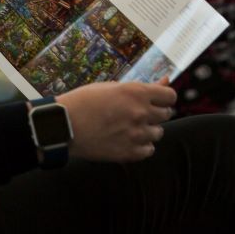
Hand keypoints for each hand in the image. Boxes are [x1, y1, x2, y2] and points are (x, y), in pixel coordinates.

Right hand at [55, 81, 175, 162]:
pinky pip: (149, 150)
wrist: (64, 125)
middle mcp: (141, 113)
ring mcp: (136, 134)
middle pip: (166, 114)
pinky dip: (142, 146)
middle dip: (155, 112)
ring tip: (131, 127)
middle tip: (139, 113)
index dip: (164, 97)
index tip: (156, 100)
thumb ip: (142, 87)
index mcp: (136, 92)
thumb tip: (165, 80)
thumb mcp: (112, 86)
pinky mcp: (129, 153)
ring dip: (149, 129)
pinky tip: (129, 139)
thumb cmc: (84, 101)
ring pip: (158, 133)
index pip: (170, 96)